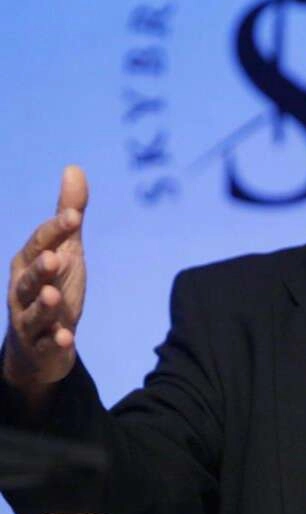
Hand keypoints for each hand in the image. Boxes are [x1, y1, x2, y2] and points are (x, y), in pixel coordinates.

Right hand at [4, 166, 87, 391]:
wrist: (40, 342)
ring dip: (43, 305)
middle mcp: (24, 290)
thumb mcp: (66, 250)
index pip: (41, 243)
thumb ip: (68, 216)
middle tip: (54, 258)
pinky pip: (46, 344)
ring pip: (33, 312)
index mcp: (29, 263)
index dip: (56, 230)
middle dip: (39, 268)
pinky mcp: (42, 345)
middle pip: (29, 278)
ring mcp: (31, 320)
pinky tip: (65, 338)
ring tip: (53, 296)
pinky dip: (54, 341)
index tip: (74, 216)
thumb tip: (74, 168)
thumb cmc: (53, 286)